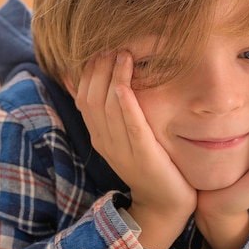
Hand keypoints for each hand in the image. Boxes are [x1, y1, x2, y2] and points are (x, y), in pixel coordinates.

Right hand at [75, 51, 195, 248]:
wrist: (165, 203)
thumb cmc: (151, 165)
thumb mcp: (127, 137)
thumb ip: (115, 114)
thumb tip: (107, 83)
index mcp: (99, 136)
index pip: (83, 97)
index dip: (89, 71)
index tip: (100, 49)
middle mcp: (105, 142)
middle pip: (92, 98)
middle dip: (100, 69)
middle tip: (112, 45)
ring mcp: (122, 150)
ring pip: (107, 108)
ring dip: (113, 77)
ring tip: (123, 55)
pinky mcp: (143, 155)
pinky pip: (130, 126)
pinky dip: (125, 105)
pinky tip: (124, 86)